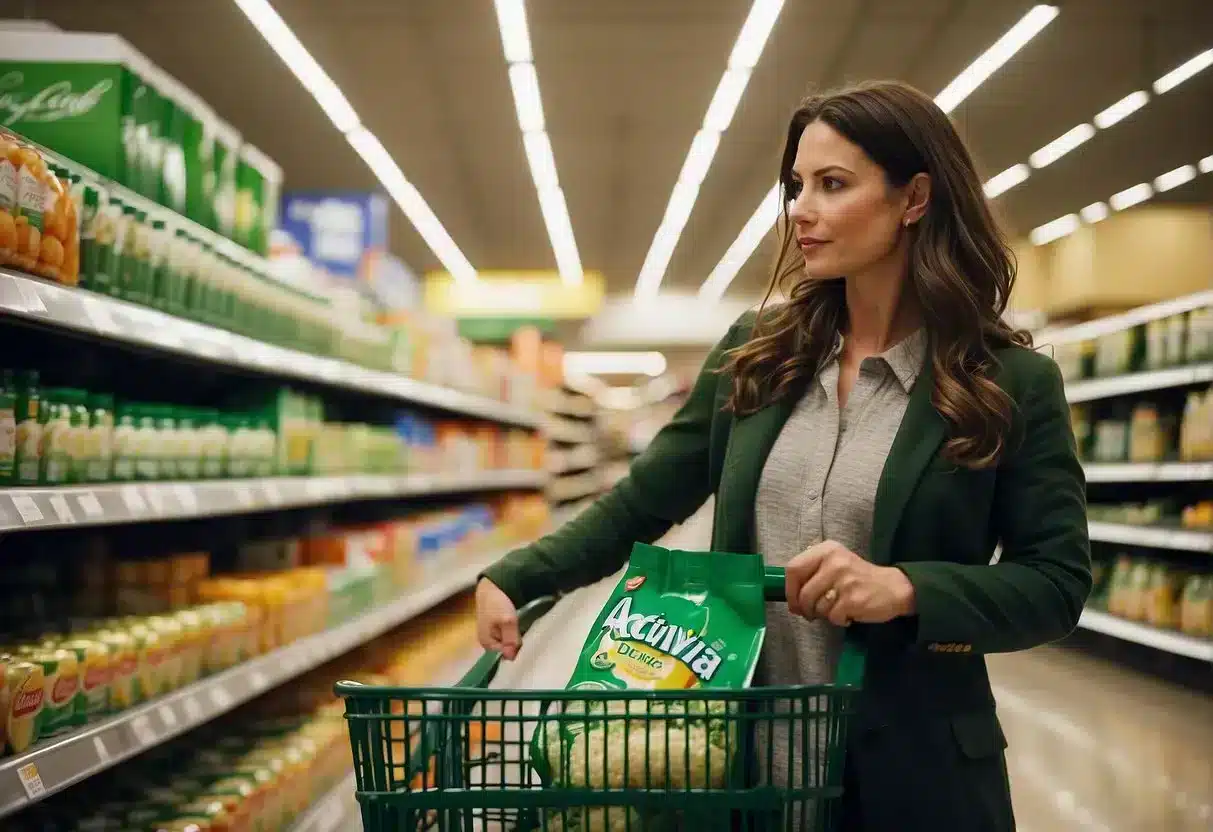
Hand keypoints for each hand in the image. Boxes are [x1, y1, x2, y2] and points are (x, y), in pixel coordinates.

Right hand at [475, 578, 521, 659]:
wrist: (491, 586)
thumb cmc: (497, 604)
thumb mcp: (507, 621)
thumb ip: (510, 639)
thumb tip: (511, 658)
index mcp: (486, 643)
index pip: (506, 654)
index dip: (516, 647)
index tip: (521, 636)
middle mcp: (487, 642)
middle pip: (507, 649)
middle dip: (515, 641)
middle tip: (520, 628)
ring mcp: (491, 635)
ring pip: (508, 641)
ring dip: (515, 635)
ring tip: (519, 625)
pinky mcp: (495, 628)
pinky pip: (507, 634)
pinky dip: (513, 630)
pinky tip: (516, 623)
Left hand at [785, 540, 915, 625]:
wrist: (893, 587)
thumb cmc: (858, 578)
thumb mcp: (835, 562)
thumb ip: (812, 572)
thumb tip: (791, 599)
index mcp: (826, 550)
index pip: (793, 569)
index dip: (790, 590)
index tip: (794, 602)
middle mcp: (834, 562)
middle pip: (803, 593)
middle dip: (805, 609)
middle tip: (812, 614)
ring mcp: (844, 581)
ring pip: (817, 607)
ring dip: (824, 614)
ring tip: (837, 608)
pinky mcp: (853, 599)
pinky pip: (833, 617)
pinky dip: (839, 620)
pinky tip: (849, 612)